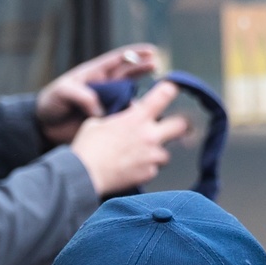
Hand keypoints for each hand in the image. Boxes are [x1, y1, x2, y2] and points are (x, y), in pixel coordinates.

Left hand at [35, 45, 160, 143]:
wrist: (45, 126)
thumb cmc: (52, 102)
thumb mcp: (62, 92)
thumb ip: (81, 95)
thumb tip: (100, 109)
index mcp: (94, 73)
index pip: (118, 59)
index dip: (135, 54)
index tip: (151, 51)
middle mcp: (104, 85)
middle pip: (130, 73)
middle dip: (144, 68)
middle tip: (157, 66)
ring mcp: (107, 102)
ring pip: (129, 95)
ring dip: (141, 96)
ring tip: (154, 99)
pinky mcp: (106, 119)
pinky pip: (123, 116)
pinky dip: (133, 116)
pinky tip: (142, 119)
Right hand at [69, 80, 186, 195]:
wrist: (85, 175)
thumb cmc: (88, 148)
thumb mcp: (98, 122)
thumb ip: (117, 116)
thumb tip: (126, 113)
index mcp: (137, 117)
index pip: (164, 95)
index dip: (171, 89)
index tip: (172, 89)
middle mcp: (149, 135)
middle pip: (180, 125)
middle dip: (178, 126)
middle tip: (171, 127)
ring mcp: (151, 156)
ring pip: (166, 153)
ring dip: (157, 153)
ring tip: (140, 156)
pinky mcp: (149, 173)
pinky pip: (153, 169)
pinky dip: (145, 169)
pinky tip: (132, 169)